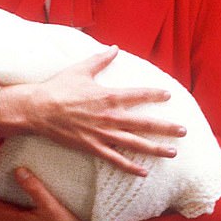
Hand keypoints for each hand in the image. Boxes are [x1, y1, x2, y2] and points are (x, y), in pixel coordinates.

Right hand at [0, 46, 185, 175]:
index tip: (169, 95)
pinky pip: (115, 160)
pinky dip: (130, 167)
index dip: (155, 94)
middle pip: (144, 123)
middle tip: (184, 131)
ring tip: (173, 153)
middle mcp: (109, 116)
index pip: (138, 95)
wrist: (37, 110)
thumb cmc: (58, 88)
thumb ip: (101, 59)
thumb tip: (114, 48)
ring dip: (155, 149)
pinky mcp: (92, 147)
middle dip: (166, 128)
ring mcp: (102, 134)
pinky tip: (144, 172)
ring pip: (135, 144)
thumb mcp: (81, 69)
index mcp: (108, 96)